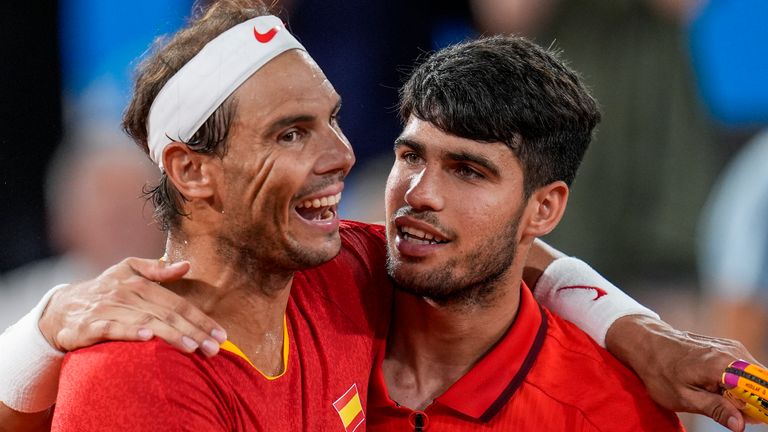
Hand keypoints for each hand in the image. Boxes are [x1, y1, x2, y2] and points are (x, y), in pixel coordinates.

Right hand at [38, 258, 226, 355]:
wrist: (59, 309)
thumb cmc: (103, 291)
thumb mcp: (127, 272)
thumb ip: (157, 270)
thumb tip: (186, 265)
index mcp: (140, 284)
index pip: (178, 303)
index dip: (201, 319)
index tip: (221, 334)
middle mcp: (127, 294)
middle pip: (167, 314)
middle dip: (194, 332)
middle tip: (214, 348)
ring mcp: (108, 309)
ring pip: (145, 321)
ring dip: (170, 335)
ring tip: (192, 347)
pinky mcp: (88, 325)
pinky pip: (111, 328)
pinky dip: (128, 331)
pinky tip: (147, 338)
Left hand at [606, 314, 760, 431]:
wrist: (646, 343)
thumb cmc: (660, 371)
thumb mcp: (683, 397)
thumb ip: (715, 409)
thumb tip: (741, 424)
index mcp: (722, 365)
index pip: (761, 387)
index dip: (761, 405)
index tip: (752, 418)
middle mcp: (731, 352)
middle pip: (761, 382)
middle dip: (753, 402)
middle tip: (732, 414)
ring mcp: (730, 347)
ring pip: (753, 377)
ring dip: (744, 393)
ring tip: (718, 399)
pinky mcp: (727, 347)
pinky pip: (744, 369)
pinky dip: (737, 383)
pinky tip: (717, 389)